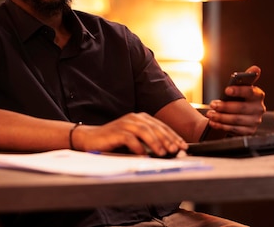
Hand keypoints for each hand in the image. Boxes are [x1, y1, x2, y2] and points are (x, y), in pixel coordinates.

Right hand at [70, 112, 187, 156]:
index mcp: (140, 118)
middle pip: (155, 127)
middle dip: (167, 139)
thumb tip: (169, 150)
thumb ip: (149, 142)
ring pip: (144, 130)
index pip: (161, 126)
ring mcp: (124, 123)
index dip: (173, 136)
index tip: (182, 146)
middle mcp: (134, 118)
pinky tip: (144, 155)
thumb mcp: (135, 139)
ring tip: (163, 153)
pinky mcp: (115, 131)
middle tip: (176, 150)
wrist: (91, 138)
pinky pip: (129, 138)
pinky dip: (138, 147)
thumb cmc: (114, 140)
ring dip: (155, 142)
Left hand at [206, 65, 265, 135]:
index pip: (250, 92)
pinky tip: (213, 123)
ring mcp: (255, 121)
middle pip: (241, 108)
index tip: (226, 90)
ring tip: (210, 114)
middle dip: (225, 106)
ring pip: (237, 120)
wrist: (238, 114)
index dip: (238, 91)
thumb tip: (256, 68)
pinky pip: (235, 130)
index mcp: (258, 95)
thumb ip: (246, 78)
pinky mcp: (250, 131)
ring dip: (221, 117)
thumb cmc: (238, 97)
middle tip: (212, 105)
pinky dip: (222, 126)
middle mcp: (259, 108)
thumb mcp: (241, 88)